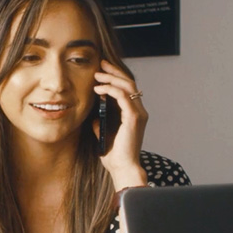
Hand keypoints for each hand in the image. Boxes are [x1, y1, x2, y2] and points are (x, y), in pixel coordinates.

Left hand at [93, 60, 148, 188]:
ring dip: (111, 78)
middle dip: (114, 71)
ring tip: (97, 75)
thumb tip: (93, 117)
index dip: (115, 77)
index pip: (127, 89)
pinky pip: (122, 96)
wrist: (122, 168)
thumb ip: (100, 125)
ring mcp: (138, 114)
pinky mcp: (133, 118)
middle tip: (100, 64)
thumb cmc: (114, 156)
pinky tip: (98, 89)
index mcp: (133, 115)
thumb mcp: (103, 136)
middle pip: (129, 83)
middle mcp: (139, 112)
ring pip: (127, 86)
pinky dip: (110, 89)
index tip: (101, 71)